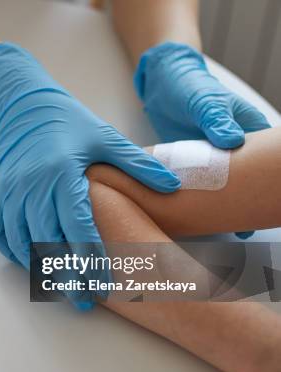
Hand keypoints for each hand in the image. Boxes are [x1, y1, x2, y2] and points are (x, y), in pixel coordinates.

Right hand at [0, 43, 180, 306]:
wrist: (21, 106)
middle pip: (47, 243)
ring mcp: (8, 192)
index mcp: (61, 174)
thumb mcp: (105, 138)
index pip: (77, 227)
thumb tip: (172, 187)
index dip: (89, 259)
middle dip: (66, 276)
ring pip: (21, 243)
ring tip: (59, 290)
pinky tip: (32, 265)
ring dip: (39, 270)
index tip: (102, 284)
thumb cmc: (68, 122)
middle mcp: (31, 186)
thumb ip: (137, 165)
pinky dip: (15, 253)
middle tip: (83, 302)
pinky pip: (1, 233)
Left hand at [135, 42, 270, 238]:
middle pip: (243, 181)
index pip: (264, 163)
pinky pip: (192, 184)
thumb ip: (217, 121)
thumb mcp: (206, 102)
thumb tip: (232, 141)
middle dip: (241, 205)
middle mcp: (232, 149)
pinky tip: (186, 214)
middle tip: (241, 229)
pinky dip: (190, 197)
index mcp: (247, 133)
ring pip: (218, 187)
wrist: (164, 84)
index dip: (265, 186)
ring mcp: (210, 158)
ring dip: (214, 205)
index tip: (265, 209)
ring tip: (215, 228)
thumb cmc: (192, 87)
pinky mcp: (189, 163)